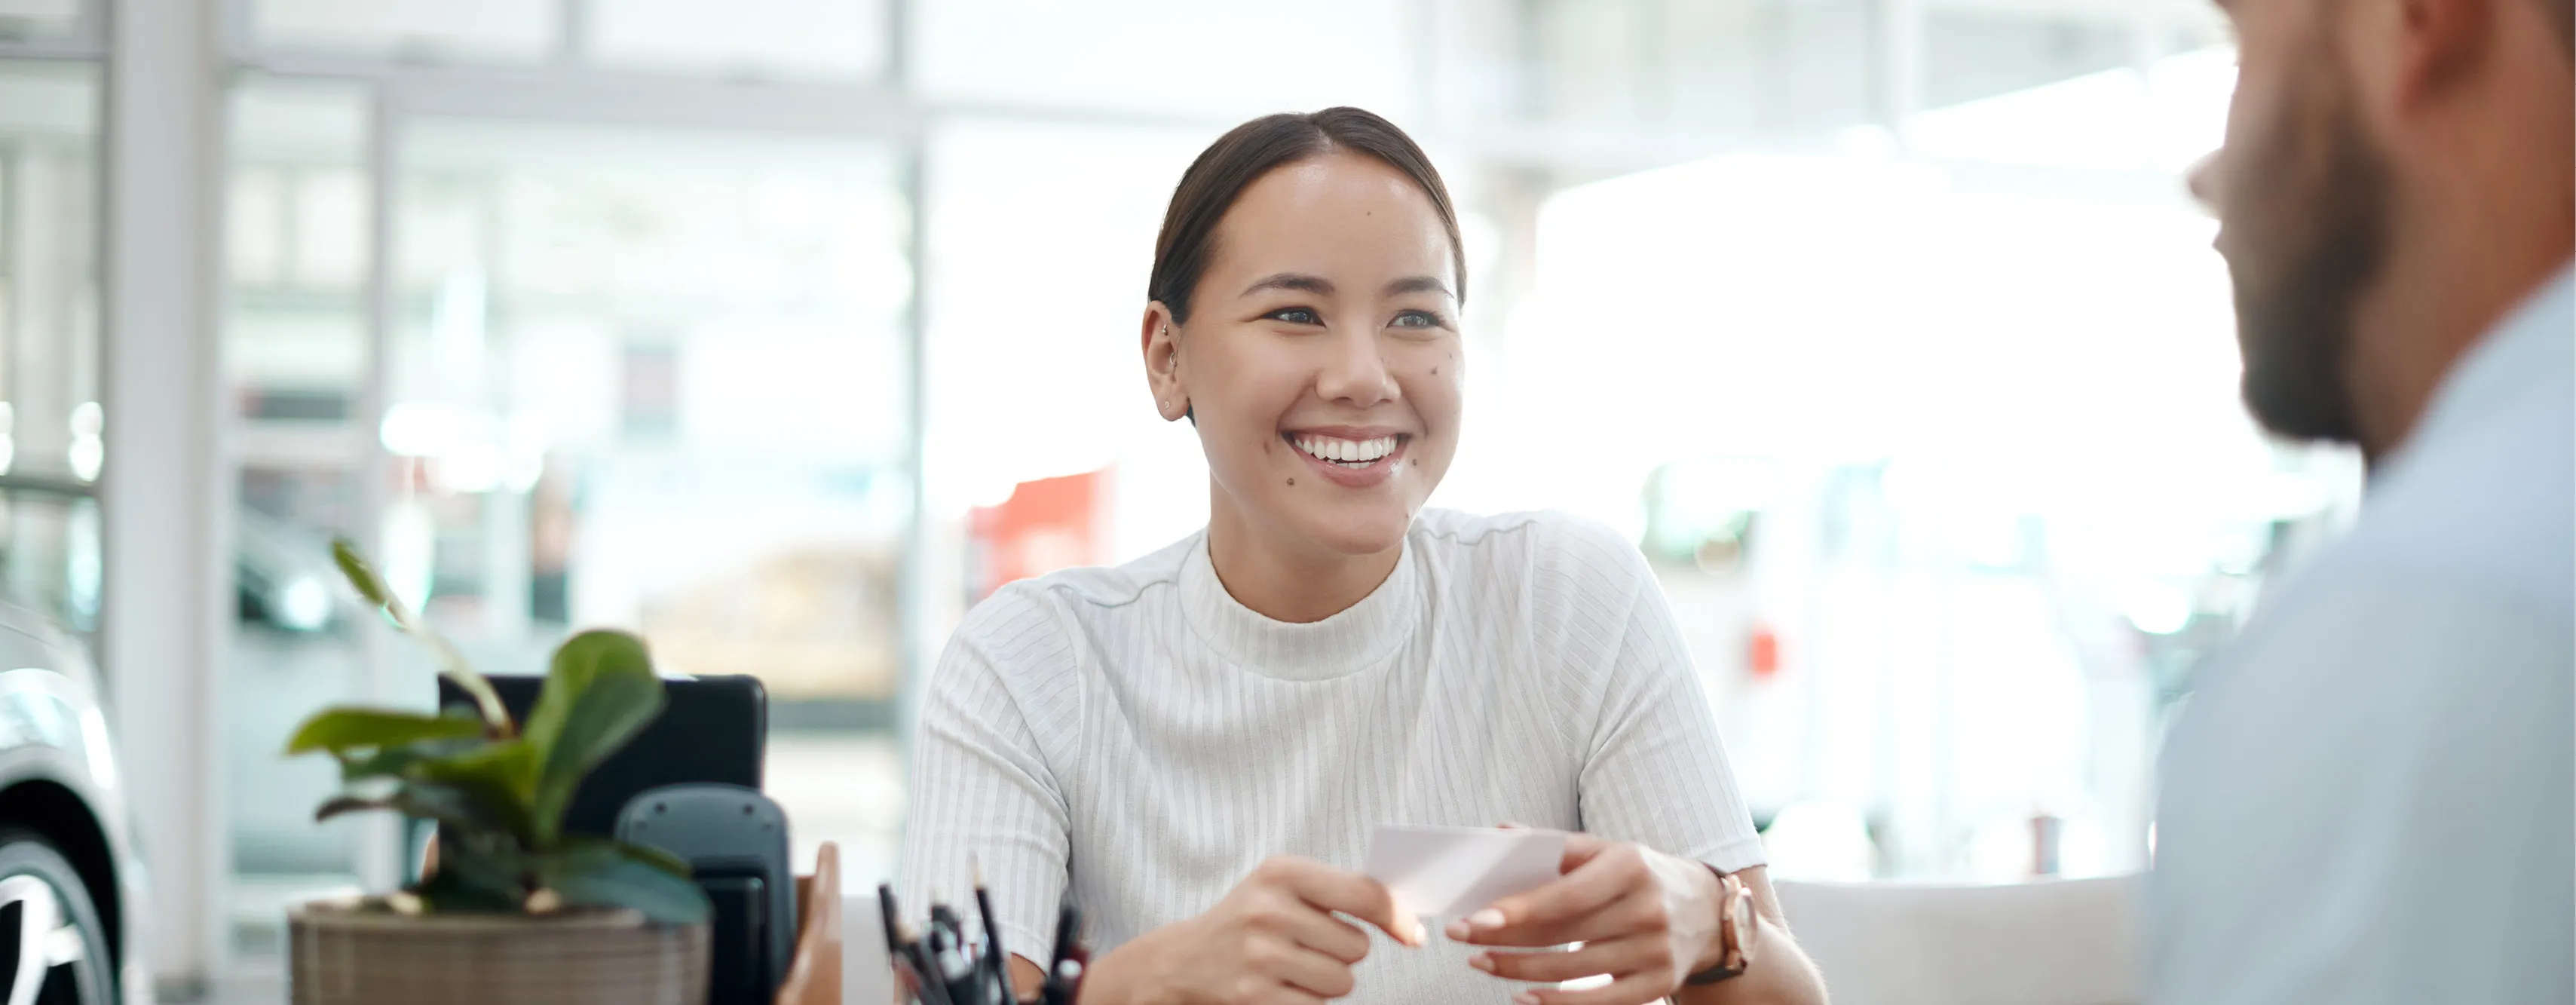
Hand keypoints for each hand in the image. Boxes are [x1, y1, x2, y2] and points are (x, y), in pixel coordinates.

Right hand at [1082, 856, 1425, 1004]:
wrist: (1184, 961)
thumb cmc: (1251, 919)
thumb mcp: (1283, 887)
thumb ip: (1342, 891)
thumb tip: (1408, 921)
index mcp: (1281, 872)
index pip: (1364, 894)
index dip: (1397, 917)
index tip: (1411, 933)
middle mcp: (1268, 911)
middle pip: (1357, 946)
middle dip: (1344, 951)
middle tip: (1310, 945)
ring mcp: (1259, 957)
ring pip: (1343, 980)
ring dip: (1329, 980)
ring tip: (1295, 967)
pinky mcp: (1255, 997)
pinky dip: (1310, 1002)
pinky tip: (1283, 988)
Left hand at [1445, 834, 1727, 1004]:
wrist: (1709, 913)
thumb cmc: (1640, 876)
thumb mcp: (1608, 850)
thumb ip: (1554, 846)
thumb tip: (1498, 836)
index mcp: (1630, 866)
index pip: (1565, 894)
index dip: (1517, 910)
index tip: (1474, 919)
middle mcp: (1646, 908)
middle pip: (1562, 933)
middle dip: (1505, 938)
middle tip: (1461, 938)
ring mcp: (1654, 951)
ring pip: (1572, 970)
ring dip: (1518, 970)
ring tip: (1482, 962)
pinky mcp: (1657, 985)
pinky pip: (1597, 1003)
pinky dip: (1555, 1003)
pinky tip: (1522, 996)